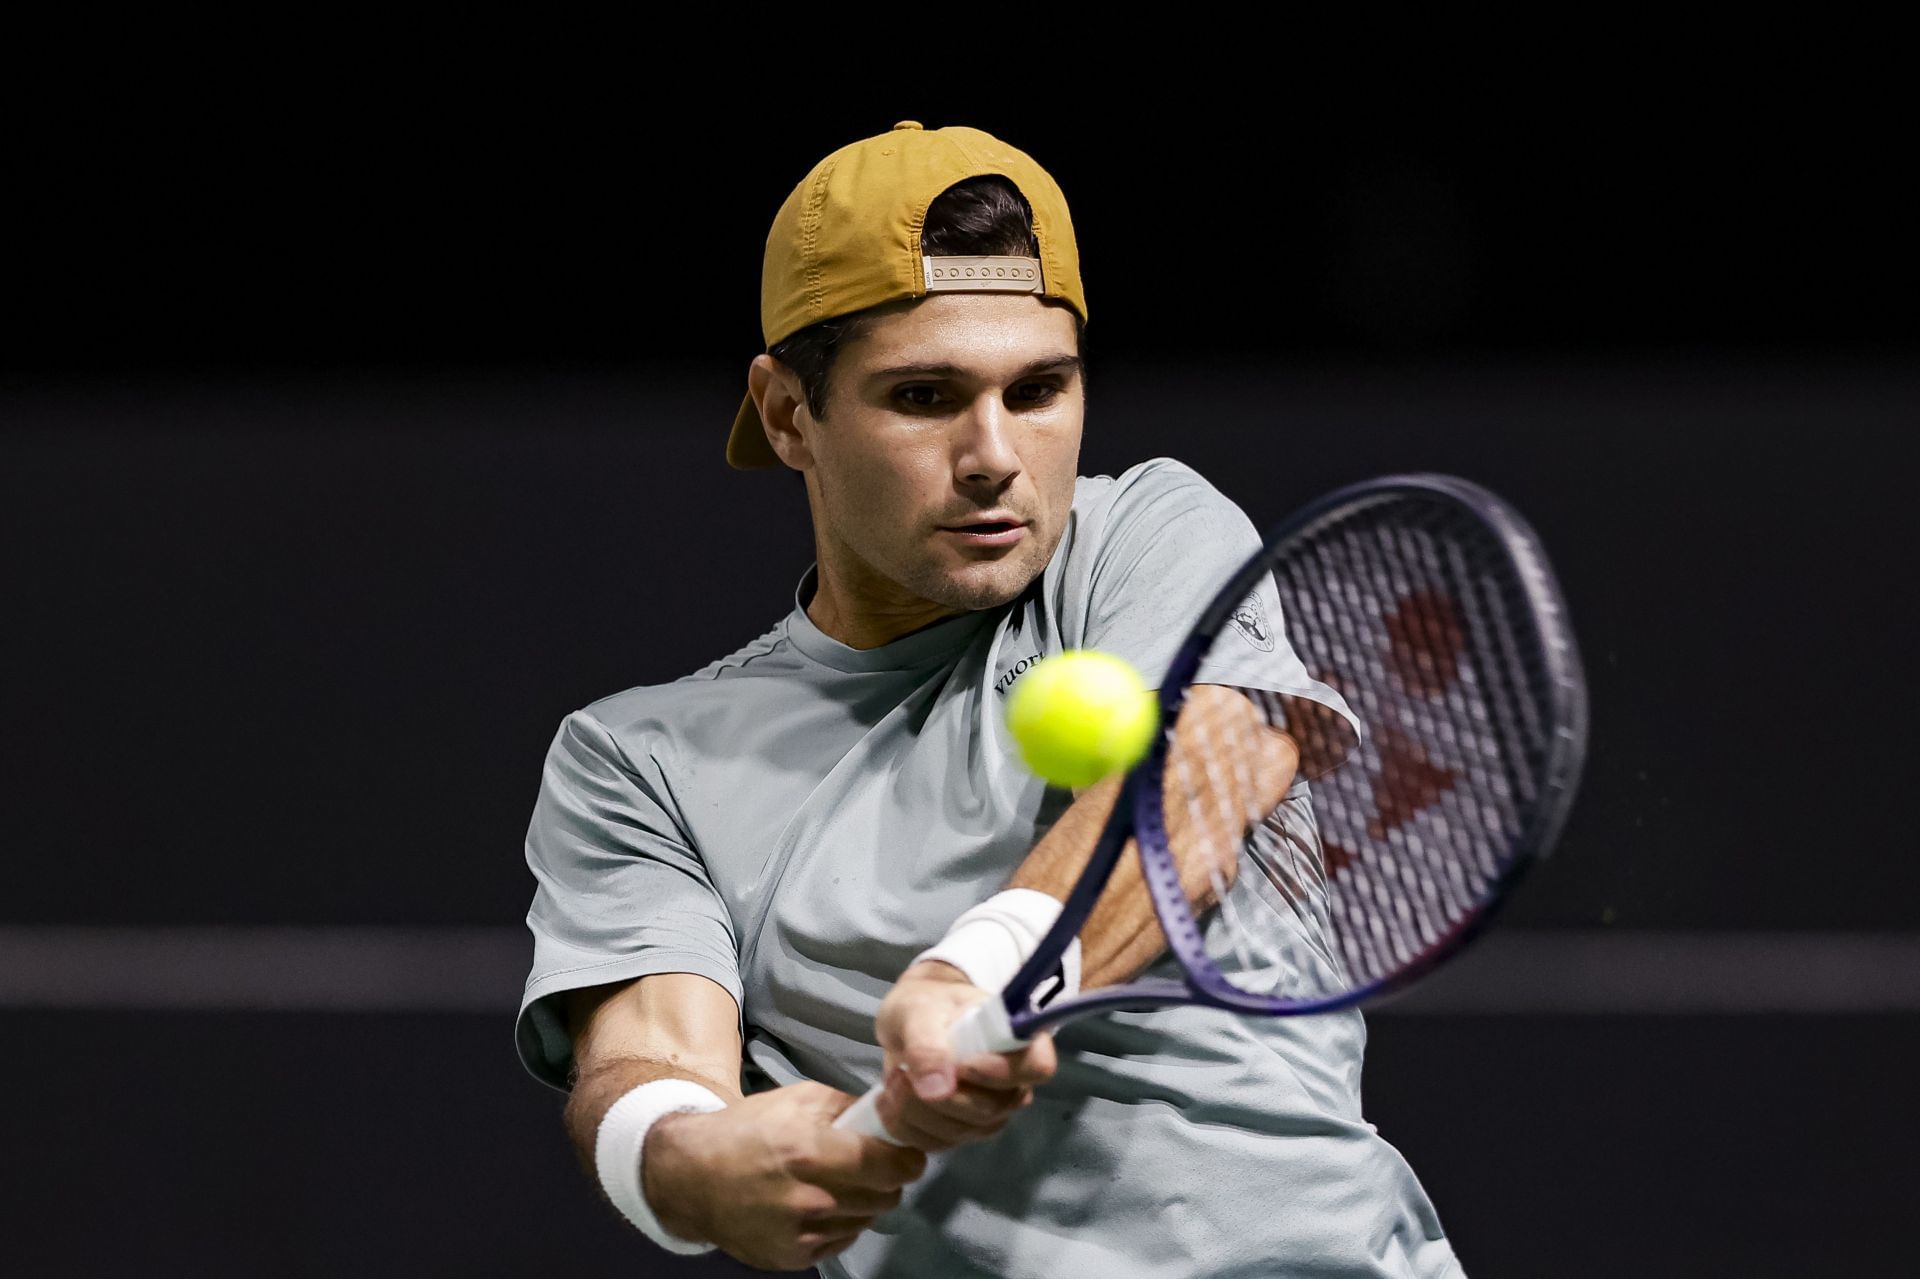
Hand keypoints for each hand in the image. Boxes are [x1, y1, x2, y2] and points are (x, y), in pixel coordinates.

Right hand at [643, 1081, 925, 1270]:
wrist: (691, 1176)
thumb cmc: (747, 1130)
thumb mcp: (797, 1099)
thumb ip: (847, 1106)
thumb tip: (889, 1114)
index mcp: (809, 1152)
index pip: (889, 1166)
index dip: (907, 1159)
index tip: (908, 1154)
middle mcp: (808, 1199)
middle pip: (885, 1197)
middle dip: (888, 1180)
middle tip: (875, 1167)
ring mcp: (800, 1235)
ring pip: (866, 1221)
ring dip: (864, 1203)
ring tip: (842, 1184)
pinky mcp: (792, 1258)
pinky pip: (842, 1241)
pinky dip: (841, 1224)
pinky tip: (821, 1206)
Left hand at [871, 960, 1058, 1150]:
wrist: (908, 1024)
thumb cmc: (925, 1007)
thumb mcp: (919, 1012)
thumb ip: (928, 1044)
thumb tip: (937, 1089)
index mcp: (1018, 1040)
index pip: (1037, 1067)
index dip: (1002, 1073)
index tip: (962, 1065)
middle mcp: (1012, 1083)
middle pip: (991, 1109)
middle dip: (941, 1095)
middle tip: (904, 1070)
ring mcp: (989, 1113)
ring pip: (959, 1132)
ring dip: (915, 1110)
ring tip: (896, 1076)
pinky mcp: (961, 1132)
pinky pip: (935, 1143)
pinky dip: (904, 1125)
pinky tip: (892, 1098)